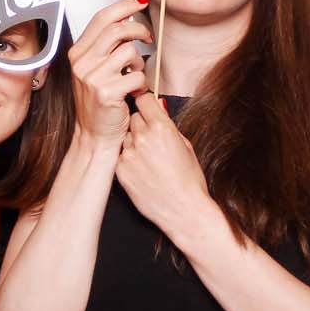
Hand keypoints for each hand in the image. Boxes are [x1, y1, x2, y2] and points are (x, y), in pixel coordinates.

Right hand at [68, 0, 150, 143]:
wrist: (94, 136)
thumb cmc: (99, 103)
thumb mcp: (96, 69)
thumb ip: (106, 46)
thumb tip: (127, 19)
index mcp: (79, 53)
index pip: (102, 18)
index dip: (124, 5)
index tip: (140, 1)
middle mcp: (82, 63)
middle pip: (117, 29)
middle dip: (139, 29)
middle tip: (148, 38)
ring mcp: (93, 77)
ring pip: (130, 52)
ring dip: (139, 63)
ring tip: (134, 75)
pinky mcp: (107, 92)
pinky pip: (137, 76)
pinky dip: (142, 83)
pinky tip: (134, 91)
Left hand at [116, 92, 218, 245]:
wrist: (183, 210)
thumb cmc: (189, 180)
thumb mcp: (186, 146)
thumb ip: (169, 126)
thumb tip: (159, 110)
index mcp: (162, 128)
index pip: (144, 100)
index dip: (146, 104)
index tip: (148, 109)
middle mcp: (143, 138)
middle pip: (133, 117)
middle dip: (141, 124)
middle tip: (152, 140)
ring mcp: (129, 154)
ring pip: (126, 137)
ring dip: (134, 142)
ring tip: (149, 159)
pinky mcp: (120, 170)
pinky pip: (121, 156)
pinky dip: (128, 160)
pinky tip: (142, 171)